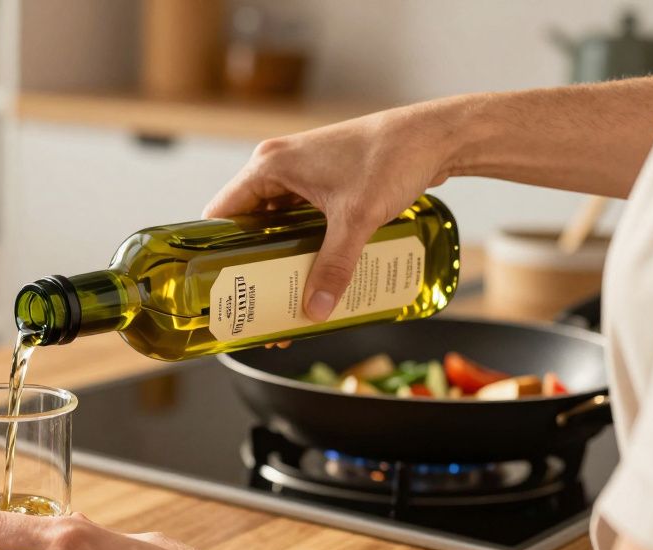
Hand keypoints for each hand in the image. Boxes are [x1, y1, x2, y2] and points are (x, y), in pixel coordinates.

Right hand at [203, 105, 454, 320]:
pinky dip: (301, 243)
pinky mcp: (323, 179)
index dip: (216, 252)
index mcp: (269, 165)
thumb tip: (316, 311)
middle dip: (251, 263)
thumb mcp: (357, 219)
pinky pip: (299, 217)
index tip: (221, 286)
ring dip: (278, 255)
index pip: (221, 214)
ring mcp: (300, 172)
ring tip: (282, 292)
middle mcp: (277, 165)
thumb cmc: (392, 158)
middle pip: (248, 224)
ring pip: (275, 223)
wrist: (435, 135)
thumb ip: (334, 266)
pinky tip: (310, 269)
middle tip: (256, 300)